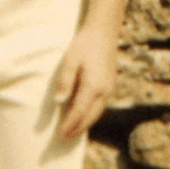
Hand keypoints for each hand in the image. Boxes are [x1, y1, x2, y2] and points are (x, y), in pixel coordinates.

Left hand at [54, 25, 118, 139]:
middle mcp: (104, 90)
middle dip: (78, 128)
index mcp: (93, 86)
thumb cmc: (84, 44)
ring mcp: (109, 87)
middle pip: (90, 116)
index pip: (79, 112)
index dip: (70, 124)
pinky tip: (85, 113)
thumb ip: (65, 82)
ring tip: (74, 129)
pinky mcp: (110, 83)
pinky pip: (101, 105)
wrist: (104, 31)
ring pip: (98, 112)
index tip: (61, 134)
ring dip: (86, 123)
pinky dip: (92, 114)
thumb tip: (58, 102)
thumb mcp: (70, 60)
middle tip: (65, 137)